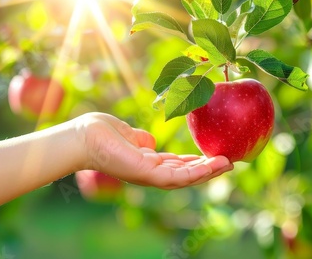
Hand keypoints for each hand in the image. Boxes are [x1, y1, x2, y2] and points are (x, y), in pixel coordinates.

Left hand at [74, 112, 233, 188]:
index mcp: (146, 162)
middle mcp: (150, 172)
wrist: (83, 136)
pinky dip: (197, 173)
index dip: (195, 163)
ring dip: (208, 172)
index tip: (214, 155)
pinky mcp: (147, 174)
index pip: (176, 166)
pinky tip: (213, 165)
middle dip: (207, 169)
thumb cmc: (101, 133)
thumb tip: (150, 142)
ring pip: (185, 178)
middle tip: (229, 161)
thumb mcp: (127, 135)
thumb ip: (140, 140)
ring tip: (229, 164)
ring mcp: (148, 175)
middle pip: (184, 174)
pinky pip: (178, 177)